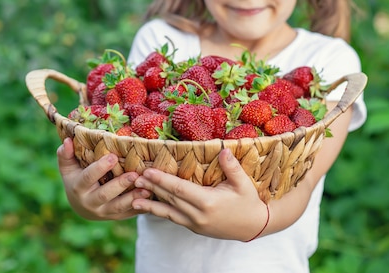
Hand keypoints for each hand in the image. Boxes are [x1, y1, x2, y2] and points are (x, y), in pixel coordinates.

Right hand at [57, 138, 151, 219]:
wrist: (82, 207)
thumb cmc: (76, 180)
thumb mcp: (68, 168)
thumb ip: (66, 155)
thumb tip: (67, 141)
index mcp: (78, 188)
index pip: (88, 177)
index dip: (100, 168)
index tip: (113, 156)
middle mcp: (90, 203)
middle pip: (105, 195)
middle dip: (120, 185)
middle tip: (134, 174)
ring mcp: (104, 212)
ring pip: (119, 207)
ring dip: (133, 198)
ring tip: (147, 189)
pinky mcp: (117, 217)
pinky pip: (130, 213)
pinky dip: (141, 207)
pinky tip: (153, 198)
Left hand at [131, 148, 268, 240]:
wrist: (254, 226)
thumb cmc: (249, 202)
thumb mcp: (243, 183)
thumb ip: (232, 167)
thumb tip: (223, 149)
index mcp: (208, 202)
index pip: (180, 189)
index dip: (163, 180)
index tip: (149, 172)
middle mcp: (199, 215)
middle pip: (170, 199)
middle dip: (152, 188)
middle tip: (135, 179)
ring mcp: (196, 223)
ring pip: (169, 213)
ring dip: (150, 205)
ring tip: (134, 199)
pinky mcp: (195, 228)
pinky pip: (175, 219)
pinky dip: (161, 212)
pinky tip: (151, 207)